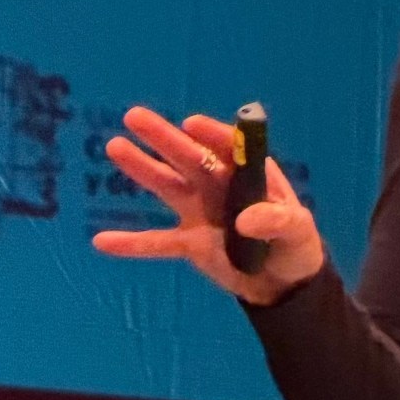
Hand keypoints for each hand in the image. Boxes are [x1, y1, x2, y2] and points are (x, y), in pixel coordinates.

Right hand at [91, 106, 325, 305]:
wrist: (282, 283)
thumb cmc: (295, 245)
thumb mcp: (297, 232)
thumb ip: (276, 222)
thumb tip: (246, 219)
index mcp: (251, 174)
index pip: (231, 148)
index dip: (213, 135)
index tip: (193, 124)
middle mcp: (221, 186)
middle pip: (190, 158)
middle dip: (165, 138)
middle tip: (134, 116)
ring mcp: (201, 212)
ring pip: (167, 186)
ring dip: (142, 168)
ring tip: (114, 146)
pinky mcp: (190, 243)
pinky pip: (157, 242)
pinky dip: (132, 243)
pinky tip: (102, 240)